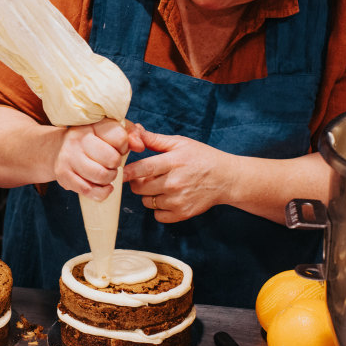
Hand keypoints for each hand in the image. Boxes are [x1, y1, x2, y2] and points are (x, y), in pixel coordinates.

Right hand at [54, 119, 145, 201]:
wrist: (59, 150)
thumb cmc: (92, 140)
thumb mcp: (111, 130)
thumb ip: (131, 133)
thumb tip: (139, 146)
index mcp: (91, 124)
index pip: (119, 137)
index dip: (124, 146)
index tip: (118, 148)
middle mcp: (77, 138)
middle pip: (111, 159)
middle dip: (116, 165)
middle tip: (111, 164)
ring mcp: (68, 157)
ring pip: (101, 176)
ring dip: (109, 179)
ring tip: (106, 174)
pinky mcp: (63, 175)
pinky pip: (90, 190)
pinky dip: (102, 192)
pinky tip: (102, 186)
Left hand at [122, 130, 237, 221]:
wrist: (226, 178)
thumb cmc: (202, 157)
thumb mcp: (180, 143)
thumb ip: (155, 139)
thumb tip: (134, 130)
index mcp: (173, 162)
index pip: (143, 169)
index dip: (128, 172)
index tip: (119, 172)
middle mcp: (175, 183)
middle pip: (140, 187)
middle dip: (137, 182)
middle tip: (145, 176)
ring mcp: (179, 200)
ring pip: (147, 201)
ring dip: (148, 195)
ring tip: (160, 186)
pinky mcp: (183, 213)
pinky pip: (157, 215)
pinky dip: (158, 208)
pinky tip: (166, 198)